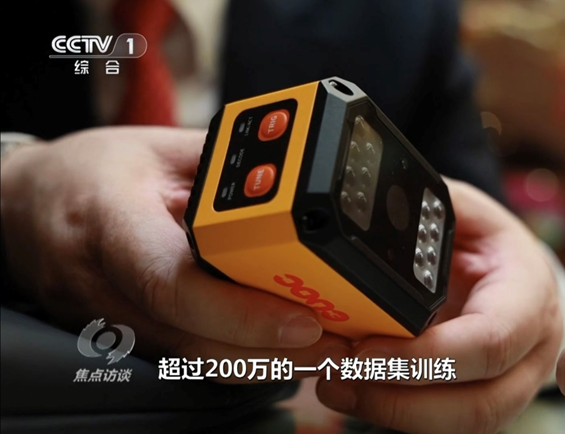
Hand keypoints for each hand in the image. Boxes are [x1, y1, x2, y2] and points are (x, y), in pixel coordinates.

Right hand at [0, 127, 348, 380]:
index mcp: (111, 222)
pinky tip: (281, 348)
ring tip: (326, 352)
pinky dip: (238, 358)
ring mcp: (106, 320)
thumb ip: (227, 169)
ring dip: (265, 363)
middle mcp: (102, 284)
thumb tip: (298, 186)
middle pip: (192, 340)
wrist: (26, 204)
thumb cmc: (94, 171)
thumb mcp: (161, 149)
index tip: (305, 320)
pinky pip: (186, 357)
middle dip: (273, 353)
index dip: (241, 312)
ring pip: (193, 361)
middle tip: (339, 346)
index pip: (174, 282)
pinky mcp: (122, 337)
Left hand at [317, 178, 563, 433]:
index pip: (490, 340)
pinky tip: (354, 391)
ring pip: (461, 424)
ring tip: (334, 387)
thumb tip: (378, 200)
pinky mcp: (484, 401)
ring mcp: (513, 386)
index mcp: (530, 296)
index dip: (427, 354)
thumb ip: (432, 208)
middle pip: (479, 402)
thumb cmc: (490, 242)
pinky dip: (395, 412)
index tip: (364, 346)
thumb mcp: (469, 212)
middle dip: (402, 399)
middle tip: (338, 375)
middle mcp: (532, 351)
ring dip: (392, 413)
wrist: (517, 273)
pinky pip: (444, 422)